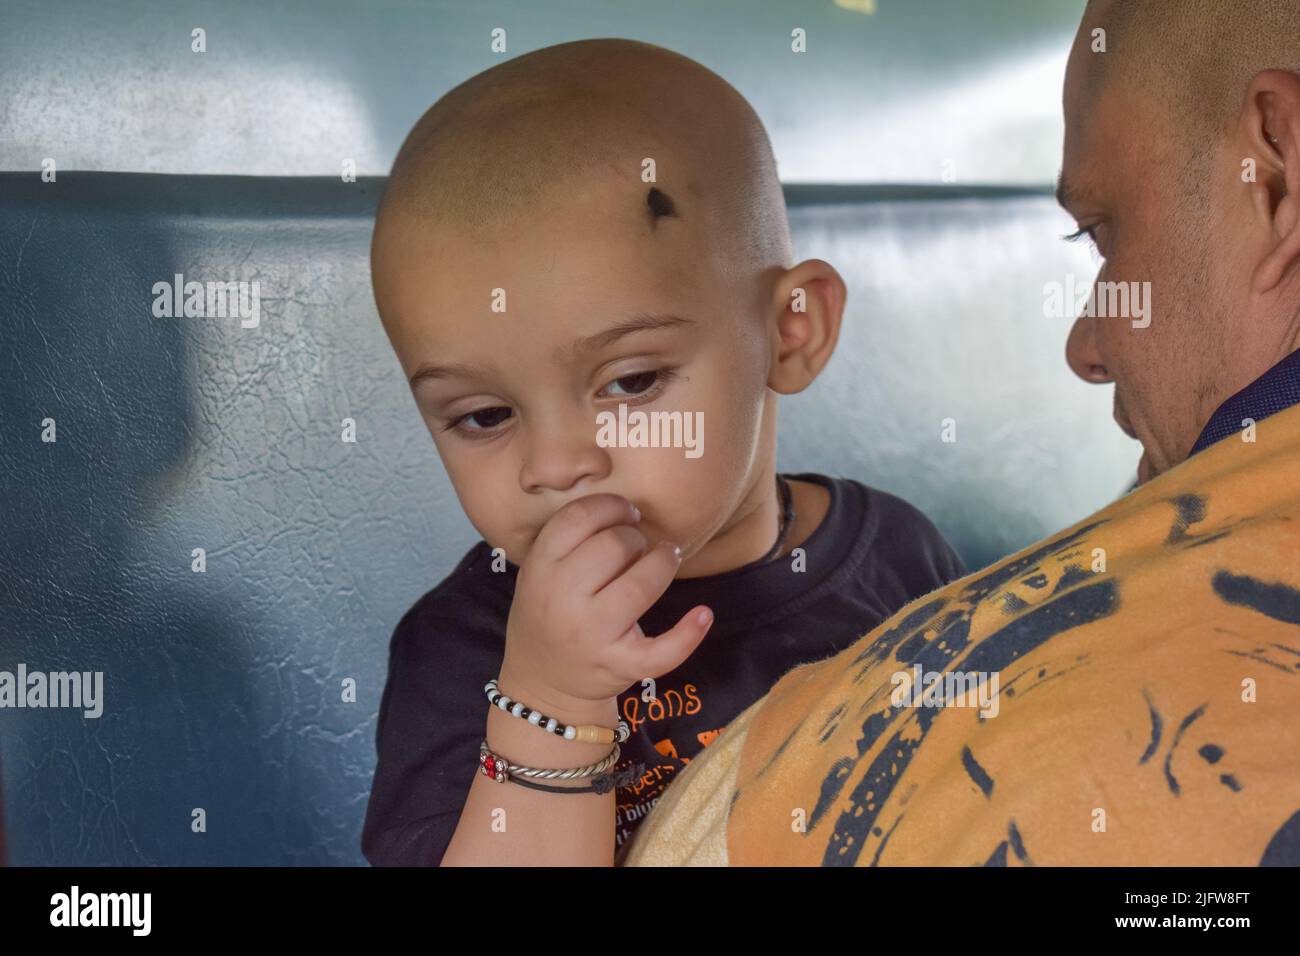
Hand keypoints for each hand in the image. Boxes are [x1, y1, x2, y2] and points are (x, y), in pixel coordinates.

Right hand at [499, 494, 713, 714]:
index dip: (612, 506)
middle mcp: (562, 600)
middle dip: (636, 537)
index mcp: (540, 568)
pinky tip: (703, 614)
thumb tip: (630, 510)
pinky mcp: (619, 665)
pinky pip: (660, 651)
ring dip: (663, 563)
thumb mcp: (539, 572)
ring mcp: (591, 635)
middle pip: (615, 545)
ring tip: (666, 559)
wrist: (542, 683)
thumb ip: (570, 540)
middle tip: (639, 546)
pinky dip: (687, 634)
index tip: (626, 513)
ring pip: (641, 585)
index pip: (579, 517)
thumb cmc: (549, 614)